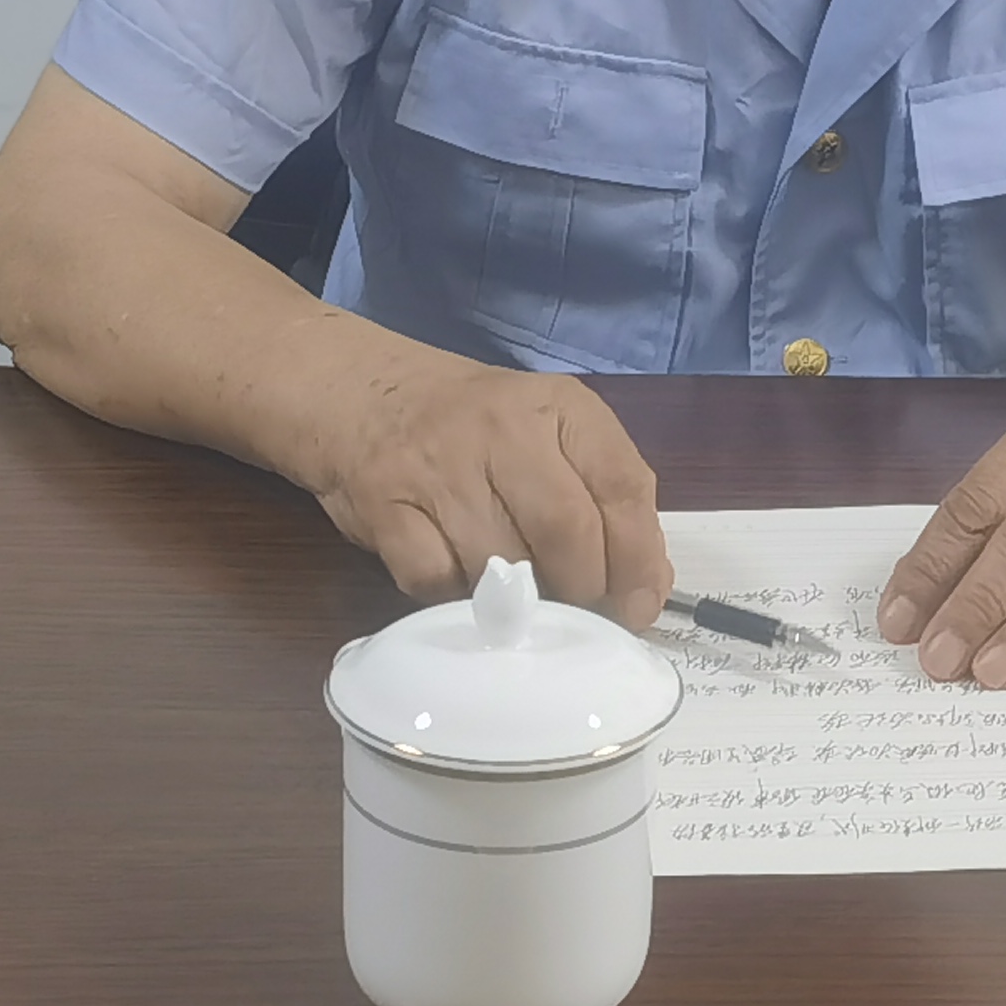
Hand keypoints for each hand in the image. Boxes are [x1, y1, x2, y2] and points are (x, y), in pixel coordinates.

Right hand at [310, 354, 668, 624]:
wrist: (361, 394)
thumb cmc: (476, 426)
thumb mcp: (551, 432)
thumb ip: (603, 496)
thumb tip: (644, 585)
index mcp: (559, 407)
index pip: (622, 485)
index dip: (639, 558)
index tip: (638, 606)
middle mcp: (502, 427)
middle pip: (566, 530)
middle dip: (582, 589)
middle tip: (578, 612)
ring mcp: (438, 465)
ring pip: (501, 563)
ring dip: (520, 602)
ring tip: (521, 600)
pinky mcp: (383, 504)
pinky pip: (435, 578)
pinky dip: (456, 598)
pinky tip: (461, 585)